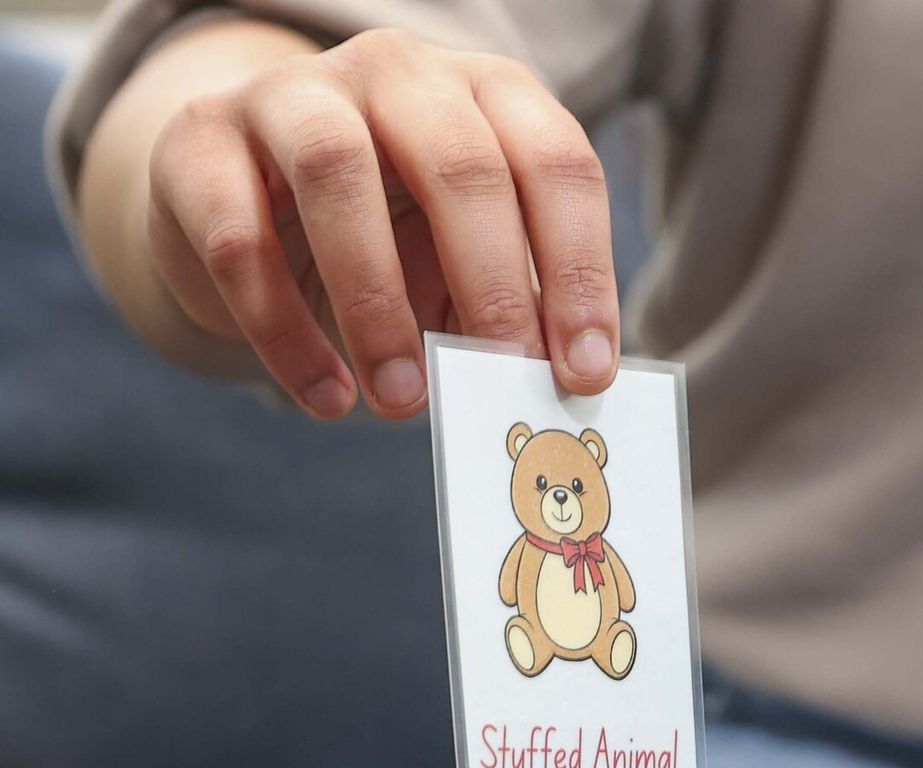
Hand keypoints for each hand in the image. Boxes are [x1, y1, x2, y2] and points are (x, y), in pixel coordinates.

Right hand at [144, 26, 618, 418]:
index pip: (555, 164)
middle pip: (460, 161)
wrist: (250, 215)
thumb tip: (561, 393)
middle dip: (492, 285)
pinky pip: (239, 235)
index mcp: (485, 98)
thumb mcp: (468, 270)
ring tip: (402, 400)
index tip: (585, 374)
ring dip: (377, 301)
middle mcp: (397, 73)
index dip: (579, 270)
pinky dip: (284, 330)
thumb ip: (516, 315)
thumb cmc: (394, 247)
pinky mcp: (199, 142)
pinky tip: (328, 397)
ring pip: (337, 169)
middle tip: (502, 380)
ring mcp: (291, 93)